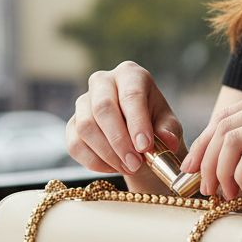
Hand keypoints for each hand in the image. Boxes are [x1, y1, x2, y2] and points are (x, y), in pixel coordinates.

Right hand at [66, 61, 182, 176]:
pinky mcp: (72, 124)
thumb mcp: (168, 125)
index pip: (131, 95)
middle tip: (135, 164)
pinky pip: (75, 145)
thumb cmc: (155, 125)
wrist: (138, 139)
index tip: (145, 147)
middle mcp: (102, 82)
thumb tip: (167, 140)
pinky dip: (94, 162)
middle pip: (103, 108)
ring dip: (108, 154)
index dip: (137, 122)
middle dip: (119, 141)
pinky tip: (113, 167)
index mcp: (130, 74)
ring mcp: (83, 102)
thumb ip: (168, 131)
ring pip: (86, 128)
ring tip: (129, 168)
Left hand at [179, 80, 241, 209]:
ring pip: (231, 141)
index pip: (227, 115)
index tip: (192, 169)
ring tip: (224, 193)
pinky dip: (239, 176)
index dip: (203, 143)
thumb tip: (216, 156)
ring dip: (220, 172)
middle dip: (205, 160)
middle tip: (203, 188)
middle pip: (223, 126)